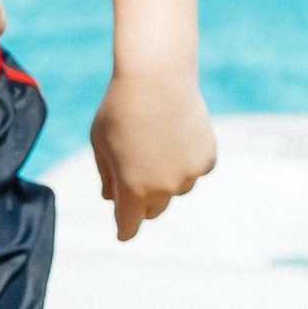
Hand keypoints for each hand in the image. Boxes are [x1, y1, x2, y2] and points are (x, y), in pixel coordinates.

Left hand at [91, 70, 217, 241]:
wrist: (156, 77)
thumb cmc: (120, 108)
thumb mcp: (101, 143)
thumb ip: (107, 175)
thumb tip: (112, 198)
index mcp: (132, 190)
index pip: (128, 227)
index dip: (124, 229)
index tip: (123, 231)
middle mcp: (164, 189)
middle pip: (154, 210)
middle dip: (143, 200)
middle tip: (136, 173)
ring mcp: (189, 175)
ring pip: (177, 188)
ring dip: (167, 177)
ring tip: (156, 143)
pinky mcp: (206, 159)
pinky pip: (195, 169)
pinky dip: (186, 160)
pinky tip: (176, 135)